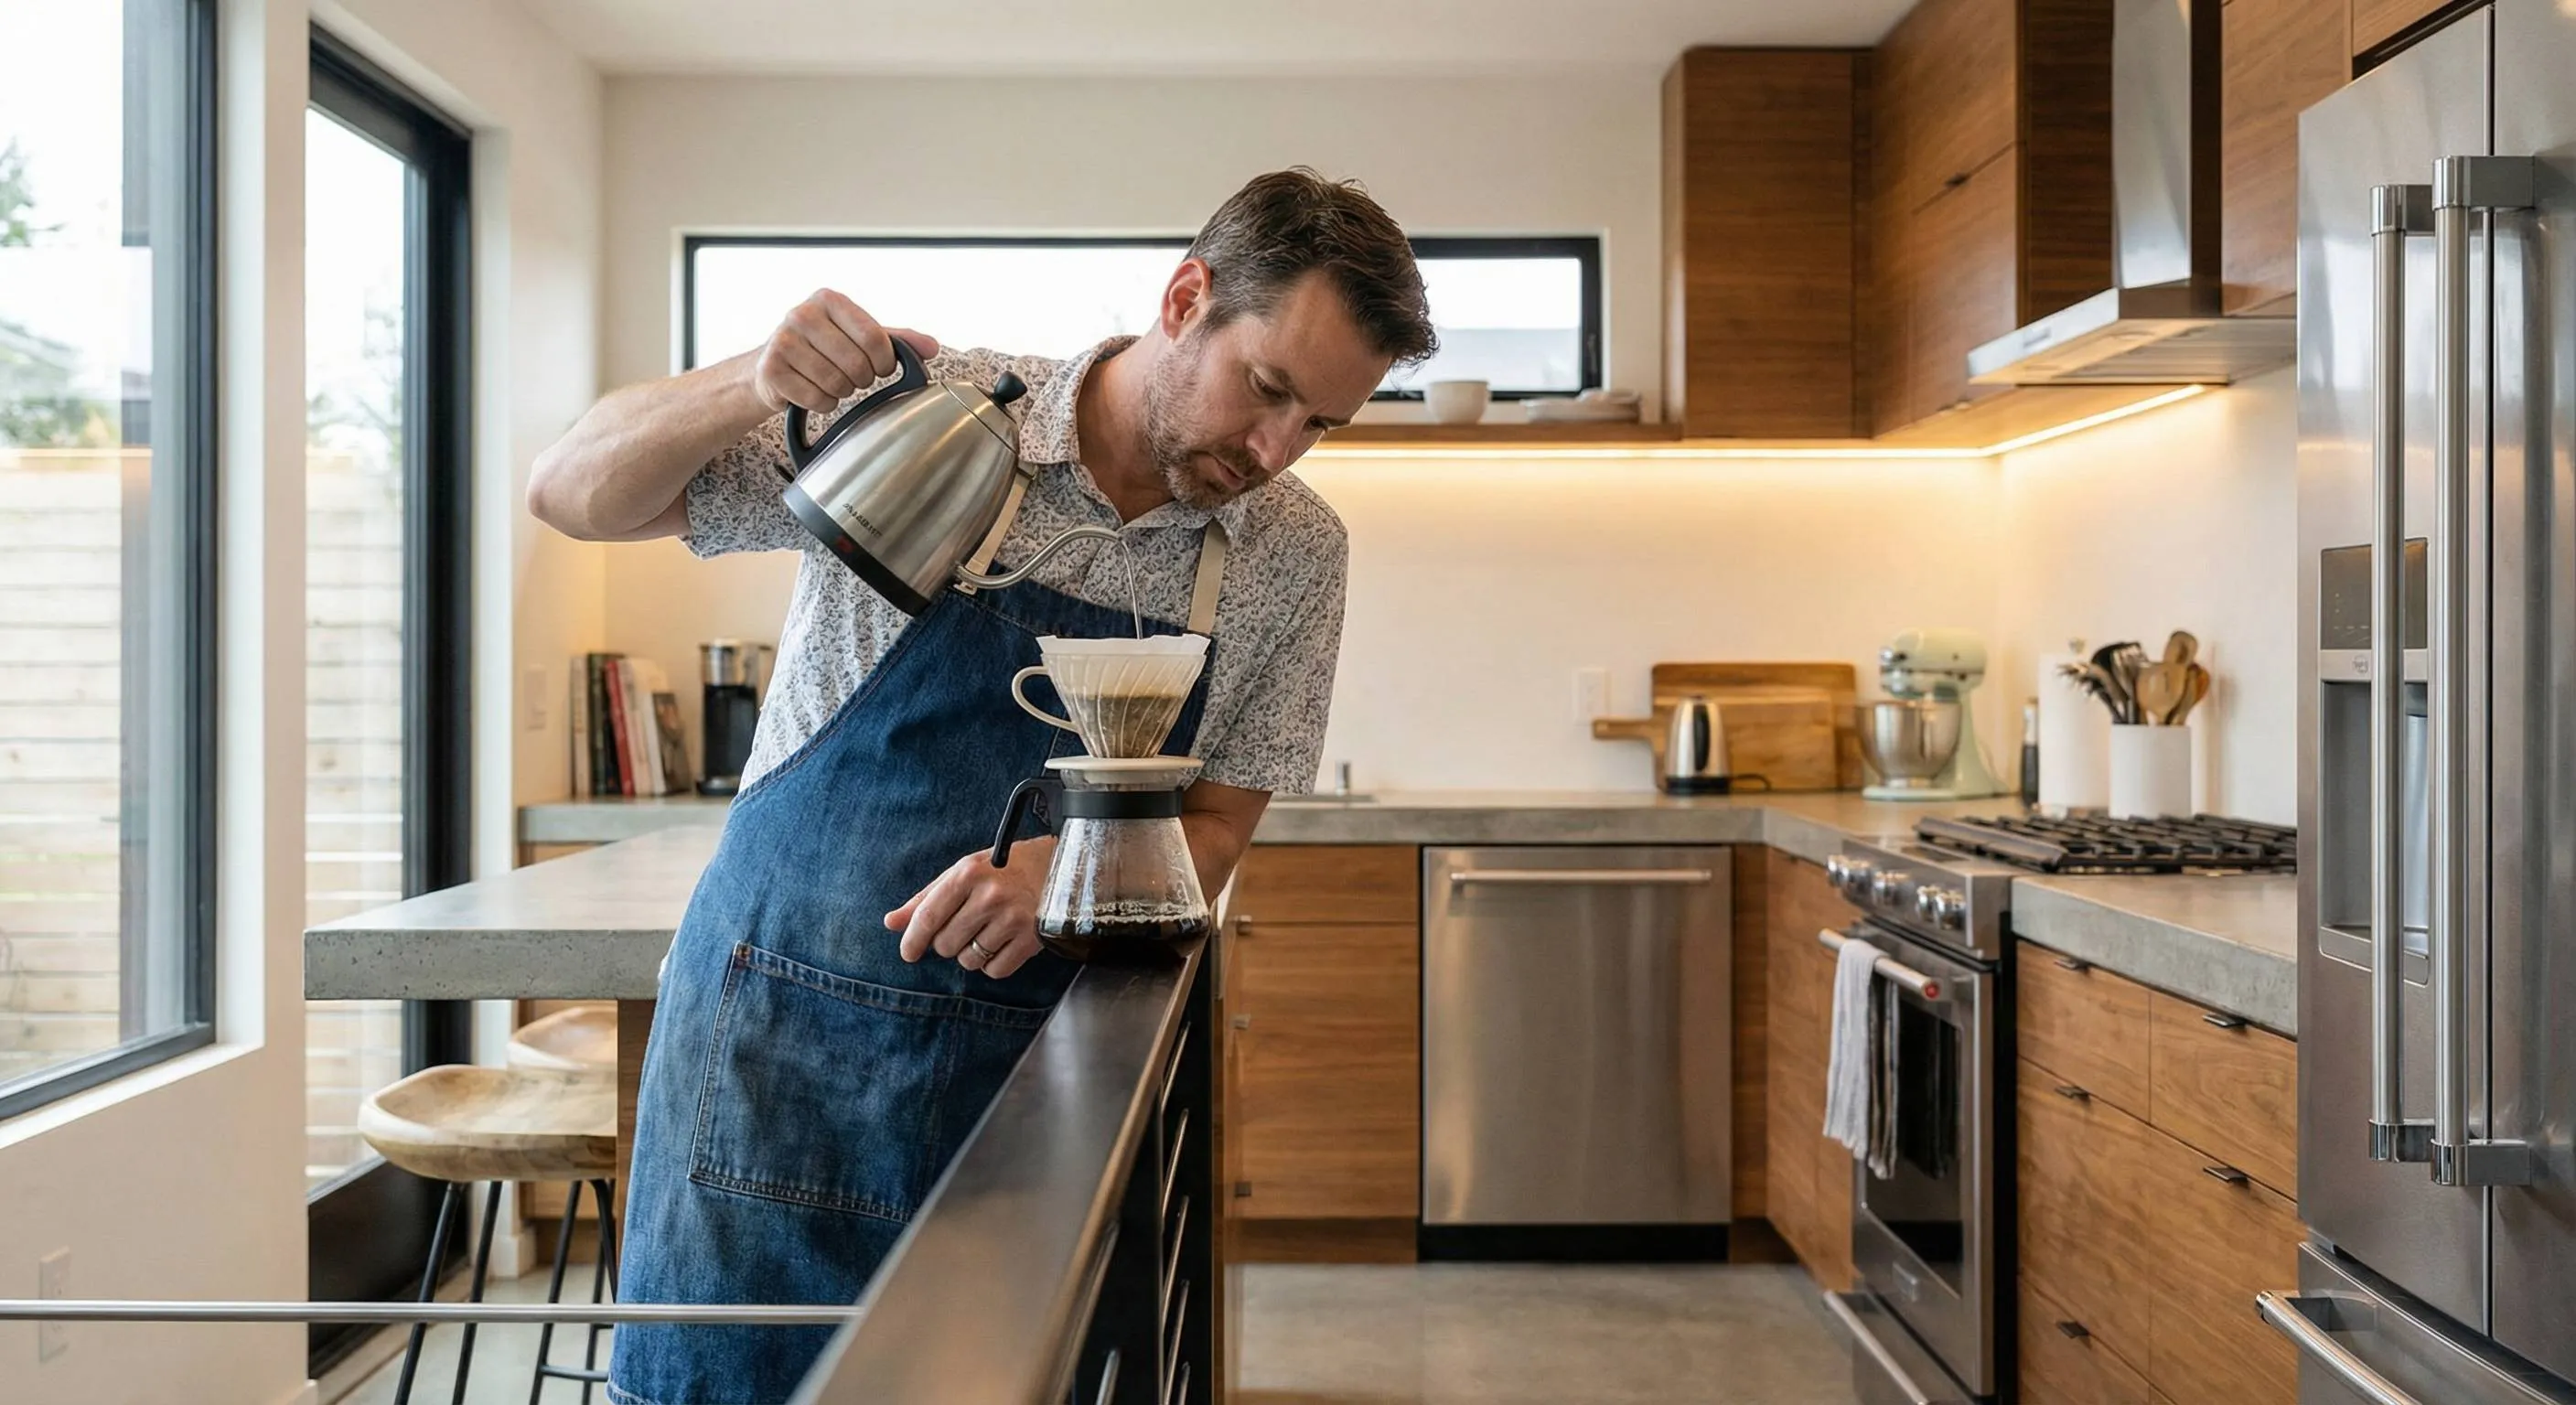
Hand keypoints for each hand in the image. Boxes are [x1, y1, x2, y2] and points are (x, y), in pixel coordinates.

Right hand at [750, 289, 940, 414]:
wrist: (772, 364)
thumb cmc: (822, 347)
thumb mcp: (860, 336)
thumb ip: (898, 340)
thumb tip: (931, 347)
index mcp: (830, 300)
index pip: (875, 338)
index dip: (885, 362)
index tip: (880, 368)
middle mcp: (803, 314)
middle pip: (857, 364)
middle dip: (862, 379)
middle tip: (852, 376)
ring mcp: (783, 340)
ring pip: (836, 383)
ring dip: (841, 392)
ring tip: (831, 381)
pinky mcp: (771, 368)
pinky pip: (816, 399)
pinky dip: (822, 403)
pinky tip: (813, 391)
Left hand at [886, 838, 1050, 979]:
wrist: (1062, 866)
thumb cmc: (1005, 869)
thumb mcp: (964, 872)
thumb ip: (926, 899)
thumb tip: (891, 923)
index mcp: (968, 874)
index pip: (928, 916)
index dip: (912, 940)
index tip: (908, 953)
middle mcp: (990, 896)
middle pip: (946, 944)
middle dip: (948, 942)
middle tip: (966, 925)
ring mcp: (1013, 918)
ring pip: (969, 960)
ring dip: (971, 954)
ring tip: (987, 931)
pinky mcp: (1031, 939)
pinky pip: (995, 970)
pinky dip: (993, 964)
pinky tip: (1003, 943)